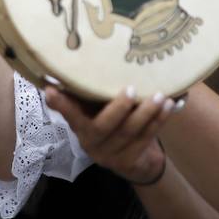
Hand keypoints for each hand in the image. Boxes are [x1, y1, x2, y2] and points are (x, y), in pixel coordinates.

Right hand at [43, 87, 173, 184]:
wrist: (135, 161)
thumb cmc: (114, 122)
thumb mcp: (99, 108)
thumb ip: (92, 92)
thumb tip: (86, 56)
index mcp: (79, 125)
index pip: (68, 113)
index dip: (60, 103)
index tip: (50, 90)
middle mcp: (89, 142)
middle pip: (102, 126)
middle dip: (118, 108)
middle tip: (131, 89)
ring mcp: (109, 156)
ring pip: (128, 133)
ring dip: (146, 113)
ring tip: (160, 95)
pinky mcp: (128, 163)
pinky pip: (145, 140)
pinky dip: (158, 121)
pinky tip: (168, 106)